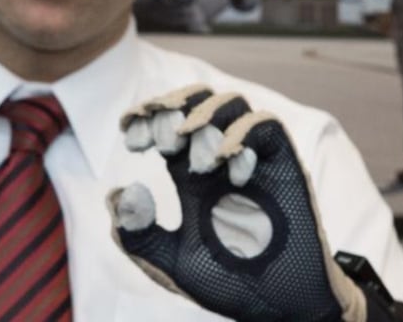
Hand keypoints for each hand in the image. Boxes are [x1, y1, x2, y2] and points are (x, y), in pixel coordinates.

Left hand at [107, 86, 365, 321]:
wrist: (279, 307)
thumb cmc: (228, 282)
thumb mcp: (170, 263)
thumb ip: (138, 235)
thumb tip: (119, 192)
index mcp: (190, 174)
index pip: (166, 123)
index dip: (146, 118)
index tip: (130, 137)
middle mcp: (219, 159)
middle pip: (195, 101)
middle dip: (172, 108)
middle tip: (162, 143)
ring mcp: (252, 160)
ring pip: (231, 104)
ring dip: (205, 117)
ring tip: (192, 154)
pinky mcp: (283, 167)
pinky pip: (267, 126)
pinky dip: (243, 133)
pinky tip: (225, 160)